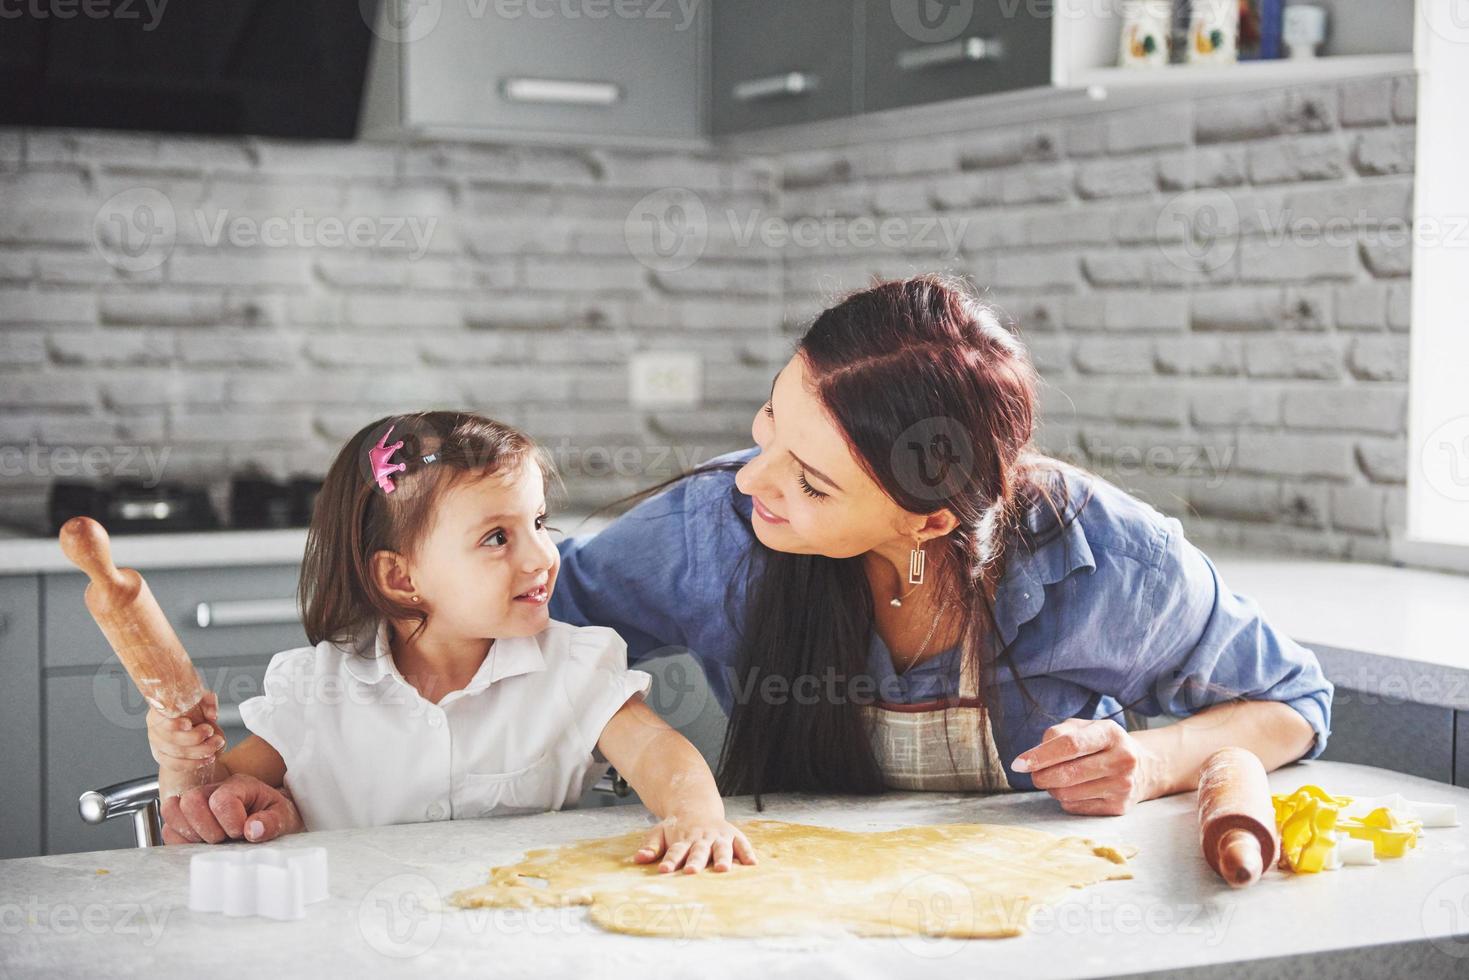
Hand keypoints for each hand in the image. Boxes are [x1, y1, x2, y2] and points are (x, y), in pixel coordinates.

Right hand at [146, 691, 225, 776]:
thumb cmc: (194, 713)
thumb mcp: (202, 702)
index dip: (173, 723)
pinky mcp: (162, 757)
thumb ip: (208, 703)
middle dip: (194, 737)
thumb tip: (212, 714)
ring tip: (216, 743)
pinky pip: (176, 765)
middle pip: (170, 738)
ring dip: (200, 750)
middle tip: (210, 731)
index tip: (189, 724)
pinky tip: (208, 758)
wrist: (194, 729)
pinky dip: (194, 763)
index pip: (160, 718)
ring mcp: (156, 743)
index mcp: (161, 709)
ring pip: (175, 752)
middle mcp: (155, 726)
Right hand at [160, 773, 304, 844]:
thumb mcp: (284, 818)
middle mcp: (213, 789)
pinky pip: (168, 830)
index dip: (230, 822)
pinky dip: (180, 842)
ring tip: (212, 841)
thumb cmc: (274, 816)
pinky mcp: (184, 820)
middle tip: (224, 838)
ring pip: (171, 811)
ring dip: (190, 833)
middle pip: (190, 801)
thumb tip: (252, 830)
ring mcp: (196, 803)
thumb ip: (271, 823)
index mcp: (239, 785)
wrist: (270, 819)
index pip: (221, 800)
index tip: (242, 833)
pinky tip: (201, 845)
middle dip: (207, 828)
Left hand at [633, 813, 757, 873]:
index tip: (664, 871)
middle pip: (698, 851)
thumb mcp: (660, 832)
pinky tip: (752, 864)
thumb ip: (651, 846)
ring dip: (722, 858)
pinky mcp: (733, 836)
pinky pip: (742, 844)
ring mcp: (719, 836)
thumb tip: (638, 859)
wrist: (696, 805)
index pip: (675, 851)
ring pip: (721, 848)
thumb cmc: (677, 827)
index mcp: (683, 838)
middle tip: (691, 871)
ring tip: (722, 869)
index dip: (670, 861)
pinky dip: (747, 853)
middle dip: (695, 861)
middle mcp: (702, 838)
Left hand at [1012, 718, 1156, 815]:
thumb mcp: (1083, 727)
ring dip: (1052, 788)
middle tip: (1033, 774)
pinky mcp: (1119, 807)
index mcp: (1110, 733)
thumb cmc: (1101, 744)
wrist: (1142, 767)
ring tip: (1056, 778)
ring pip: (1068, 794)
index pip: (1070, 745)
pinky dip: (1065, 799)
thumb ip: (1057, 734)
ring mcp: (1123, 786)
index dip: (1040, 756)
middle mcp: (1122, 760)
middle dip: (1040, 775)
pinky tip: (1073, 789)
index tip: (1018, 763)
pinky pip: (1075, 807)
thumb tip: (1034, 755)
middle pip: (1067, 773)